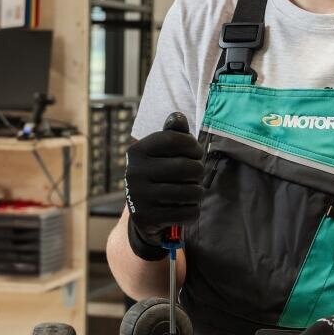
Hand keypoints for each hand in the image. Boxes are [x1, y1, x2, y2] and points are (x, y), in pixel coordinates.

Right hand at [123, 126, 203, 259]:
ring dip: (198, 192)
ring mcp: (139, 196)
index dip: (193, 145)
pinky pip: (187, 213)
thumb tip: (178, 117)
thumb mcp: (161, 152)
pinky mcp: (147, 218)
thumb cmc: (158, 173)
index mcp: (137, 151)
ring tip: (193, 191)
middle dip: (199, 171)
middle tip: (196, 175)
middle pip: (187, 167)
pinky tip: (186, 207)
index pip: (174, 139)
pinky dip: (193, 211)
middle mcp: (134, 172)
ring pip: (190, 192)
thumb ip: (172, 133)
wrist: (141, 211)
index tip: (196, 152)